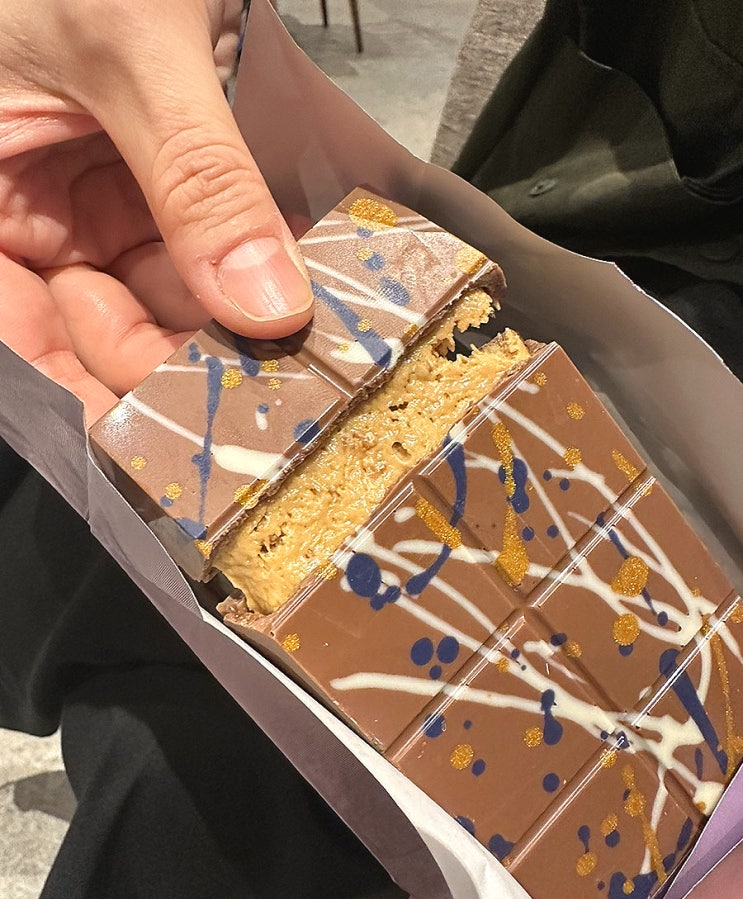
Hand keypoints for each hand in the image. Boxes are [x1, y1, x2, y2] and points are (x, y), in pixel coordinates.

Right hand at [0, 0, 313, 422]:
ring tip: (294, 367)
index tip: (164, 449)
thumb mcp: (129, 47)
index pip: (18, 336)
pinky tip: (290, 298)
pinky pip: (191, 245)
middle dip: (174, 365)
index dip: (81, 396)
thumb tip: (266, 306)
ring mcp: (82, 192)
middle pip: (89, 325)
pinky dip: (239, 269)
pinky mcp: (143, 175)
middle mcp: (18, 205)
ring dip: (223, 327)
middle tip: (261, 410)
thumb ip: (197, 182)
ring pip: (152, 294)